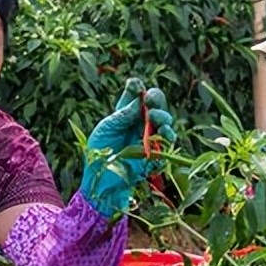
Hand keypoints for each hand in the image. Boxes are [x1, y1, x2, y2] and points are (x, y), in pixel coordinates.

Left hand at [79, 78, 176, 216]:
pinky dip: (168, 136)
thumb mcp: (106, 129)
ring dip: (162, 116)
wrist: (101, 180)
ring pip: (164, 120)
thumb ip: (122, 115)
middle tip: (150, 99)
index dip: (136, 87)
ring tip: (156, 118)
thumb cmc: (98, 153)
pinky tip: (164, 133)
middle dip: (155, 98)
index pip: (134, 94)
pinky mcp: (155, 152)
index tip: (134, 84)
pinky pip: (167, 142)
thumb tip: (139, 100)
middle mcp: (139, 122)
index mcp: (124, 113)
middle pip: (154, 104)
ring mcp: (149, 136)